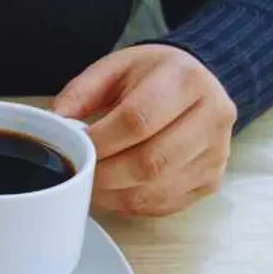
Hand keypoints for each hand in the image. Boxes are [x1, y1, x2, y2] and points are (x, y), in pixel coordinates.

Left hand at [51, 44, 236, 216]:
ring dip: (116, 195)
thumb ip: (81, 93)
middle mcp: (212, 116)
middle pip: (151, 161)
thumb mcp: (114, 68)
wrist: (197, 82)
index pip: (137, 120)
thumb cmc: (151, 76)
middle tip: (79, 173)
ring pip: (159, 189)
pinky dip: (133, 205)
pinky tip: (115, 192)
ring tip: (92, 184)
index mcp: (185, 80)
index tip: (75, 148)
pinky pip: (167, 204)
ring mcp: (216, 152)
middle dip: (105, 174)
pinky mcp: (213, 179)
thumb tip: (56, 124)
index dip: (100, 141)